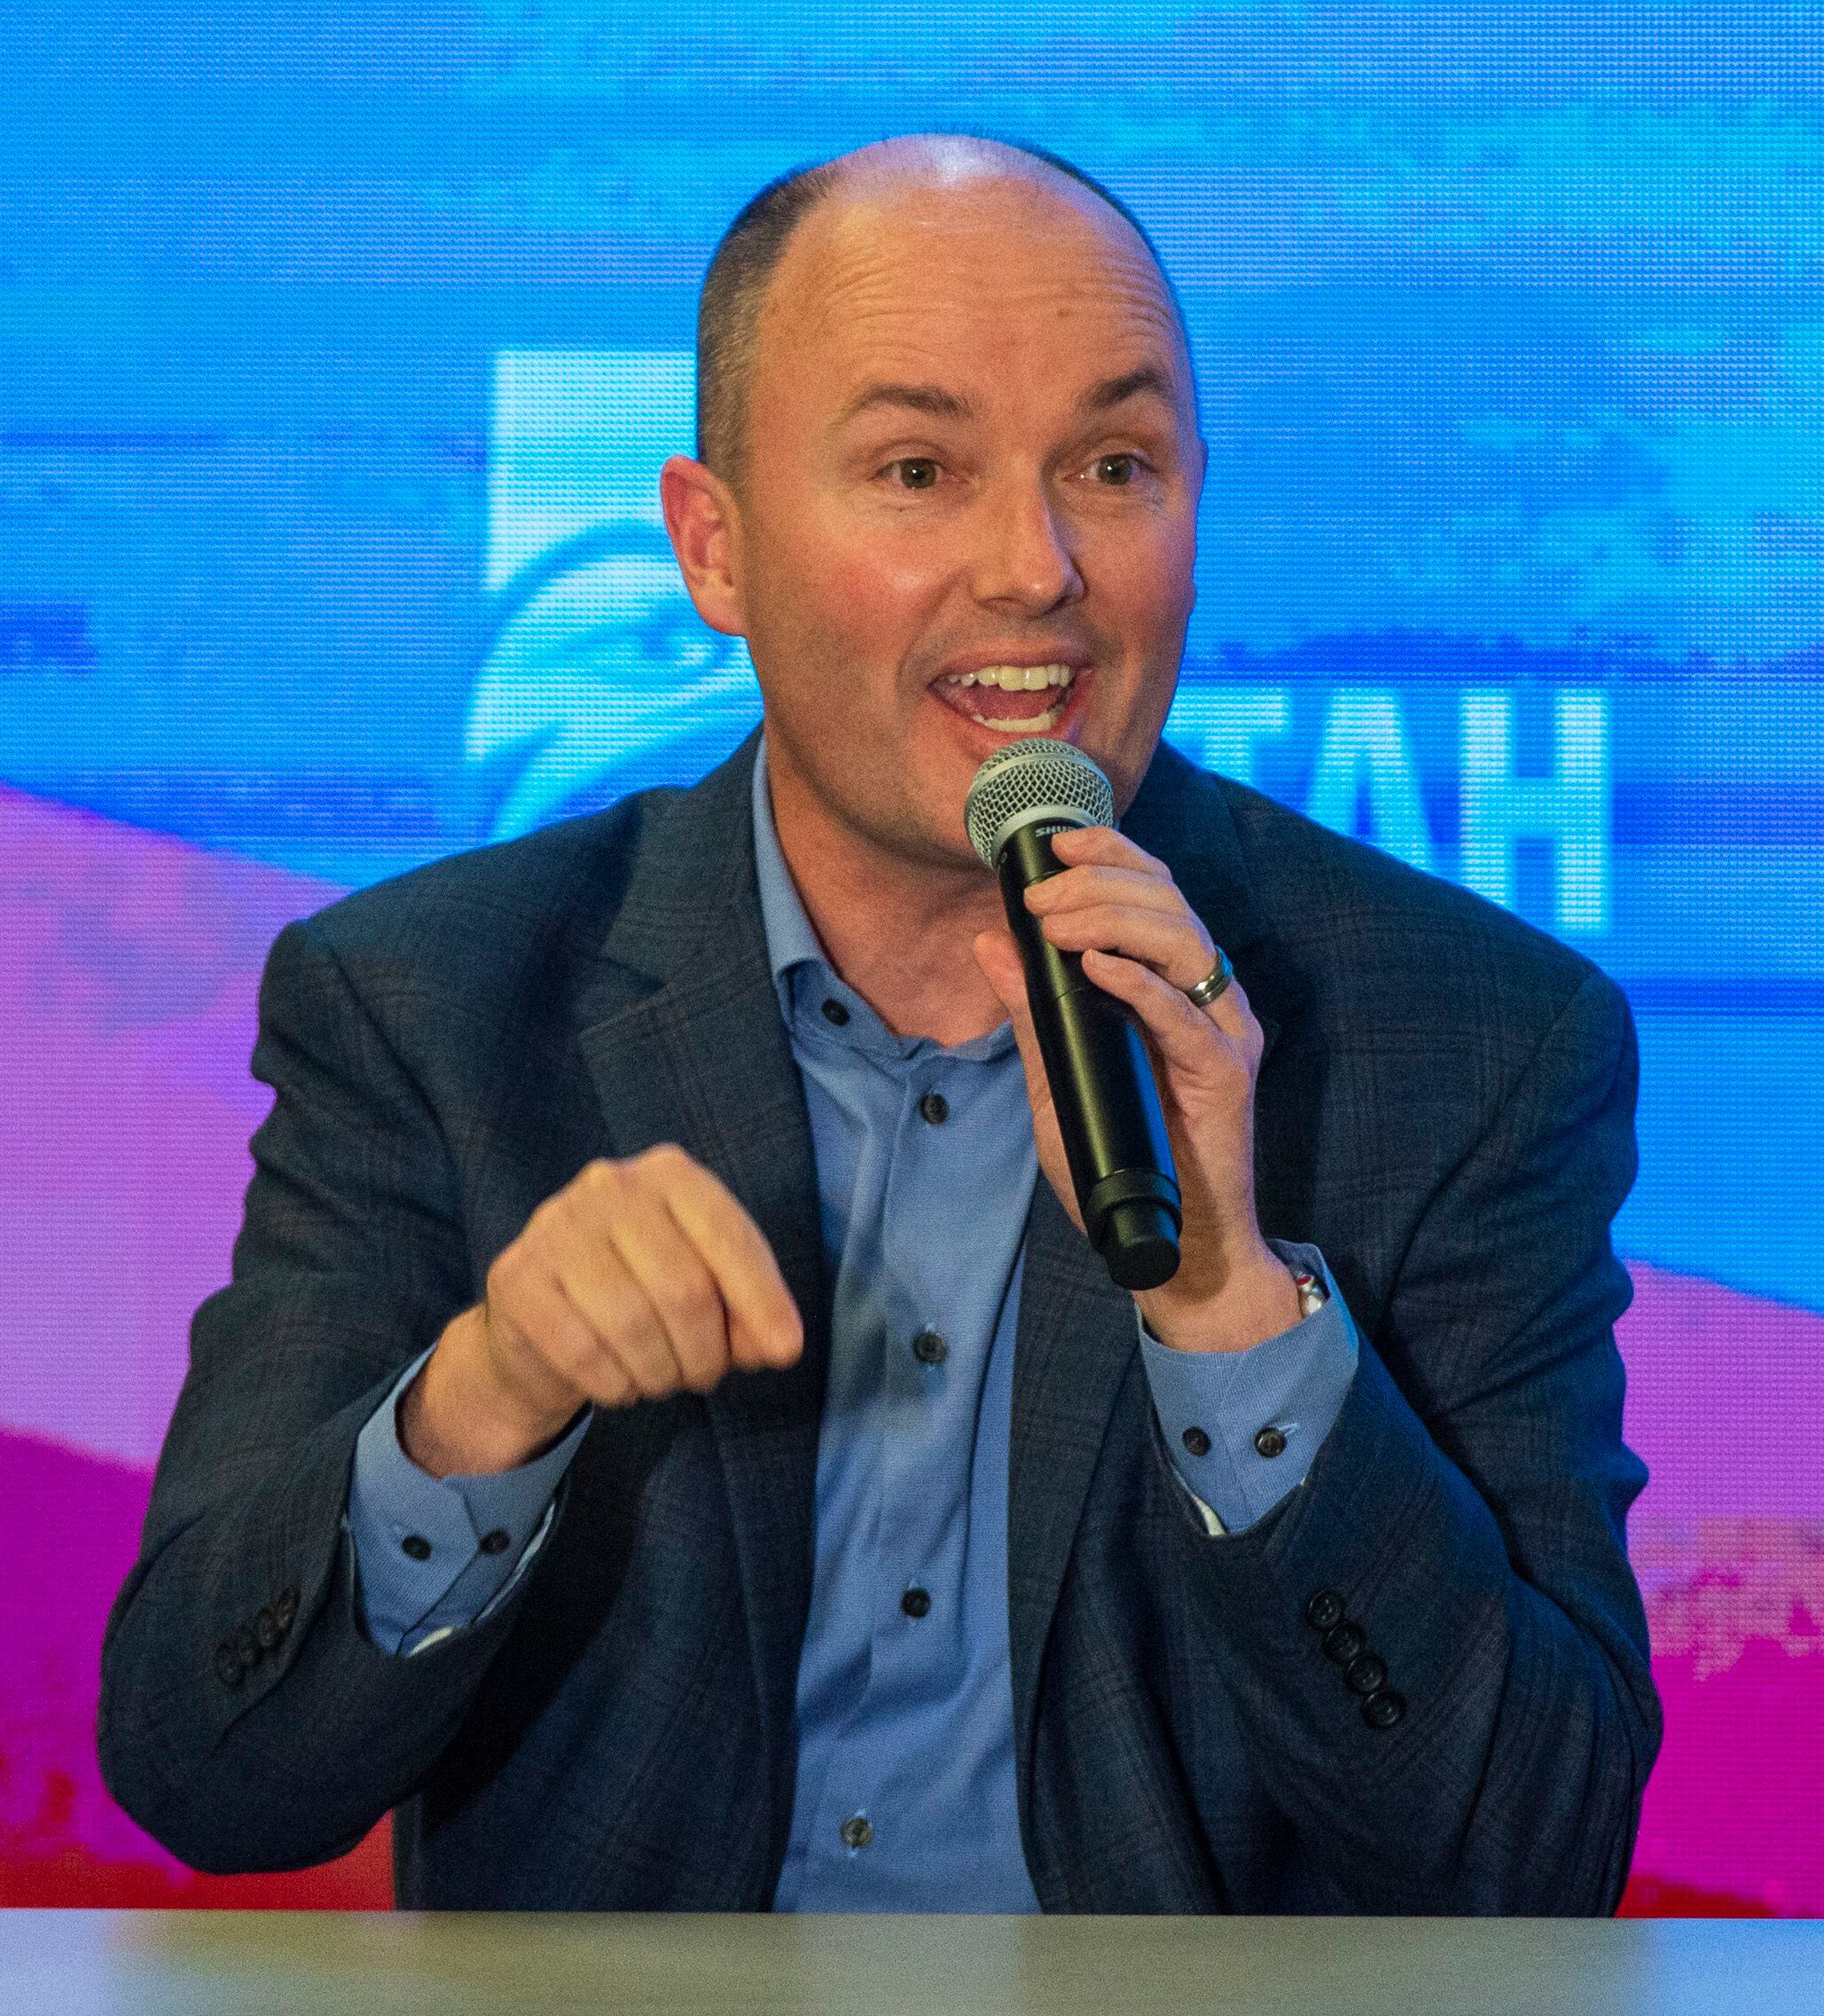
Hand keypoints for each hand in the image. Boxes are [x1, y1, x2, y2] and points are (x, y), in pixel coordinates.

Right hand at [400, 1145, 803, 1475]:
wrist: (541, 1322)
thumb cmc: (643, 1297)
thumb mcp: (709, 1293)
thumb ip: (751, 1313)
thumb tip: (780, 1345)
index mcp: (669, 1174)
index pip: (728, 1235)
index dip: (763, 1299)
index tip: (786, 1351)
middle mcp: (610, 1185)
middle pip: (685, 1288)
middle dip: (705, 1352)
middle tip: (702, 1375)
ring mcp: (556, 1225)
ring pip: (633, 1323)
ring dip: (661, 1374)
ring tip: (662, 1378)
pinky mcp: (516, 1275)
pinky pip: (583, 1351)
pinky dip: (615, 1384)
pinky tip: (619, 1382)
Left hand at [971, 824, 1299, 1354]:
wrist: (1177, 1241)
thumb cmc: (1121, 1159)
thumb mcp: (1058, 1078)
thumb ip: (1032, 1013)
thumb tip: (989, 944)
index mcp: (1174, 985)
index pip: (1153, 893)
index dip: (1110, 855)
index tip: (1053, 843)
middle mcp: (1208, 997)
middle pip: (1169, 904)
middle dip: (1099, 884)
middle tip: (1040, 895)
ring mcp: (1223, 1032)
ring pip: (1183, 943)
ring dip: (1114, 921)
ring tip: (1059, 923)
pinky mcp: (1227, 1074)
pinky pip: (1186, 1016)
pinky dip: (1140, 985)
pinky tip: (1098, 968)